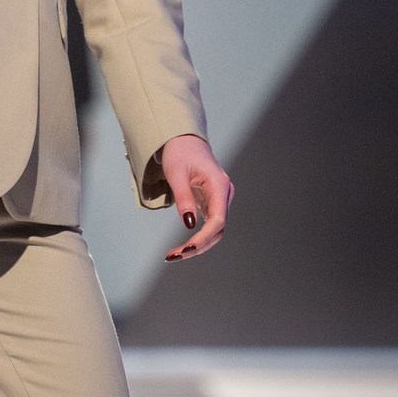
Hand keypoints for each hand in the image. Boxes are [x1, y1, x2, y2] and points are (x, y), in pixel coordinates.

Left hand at [158, 134, 232, 261]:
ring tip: (174, 255)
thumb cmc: (179, 152)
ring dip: (197, 245)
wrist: (184, 140)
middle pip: (217, 229)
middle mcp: (224, 194)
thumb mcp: (176, 174)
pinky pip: (209, 225)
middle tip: (173, 256)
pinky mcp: (213, 202)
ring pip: (214, 230)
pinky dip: (197, 238)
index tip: (187, 249)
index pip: (218, 219)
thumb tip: (189, 225)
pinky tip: (182, 247)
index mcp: (219, 184)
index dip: (204, 238)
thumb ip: (184, 198)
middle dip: (198, 246)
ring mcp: (220, 199)